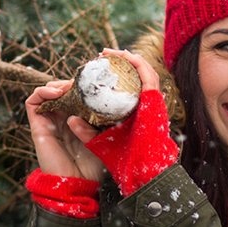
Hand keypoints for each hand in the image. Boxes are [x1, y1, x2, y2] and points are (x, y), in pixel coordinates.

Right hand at [26, 80, 104, 181]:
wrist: (80, 185)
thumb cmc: (96, 166)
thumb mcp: (104, 136)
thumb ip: (99, 120)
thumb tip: (91, 103)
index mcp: (78, 120)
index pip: (76, 95)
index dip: (82, 85)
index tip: (94, 82)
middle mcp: (62, 119)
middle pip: (61, 90)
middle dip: (71, 83)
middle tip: (82, 84)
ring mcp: (49, 122)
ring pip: (47, 92)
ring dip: (57, 85)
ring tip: (69, 88)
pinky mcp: (39, 127)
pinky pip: (33, 102)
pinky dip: (42, 92)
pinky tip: (56, 93)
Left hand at [85, 49, 178, 195]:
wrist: (140, 174)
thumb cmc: (123, 163)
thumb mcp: (100, 142)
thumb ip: (87, 131)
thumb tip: (72, 118)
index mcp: (136, 114)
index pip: (129, 87)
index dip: (116, 73)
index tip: (98, 66)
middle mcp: (148, 107)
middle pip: (137, 76)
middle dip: (121, 62)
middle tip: (103, 55)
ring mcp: (154, 104)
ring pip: (144, 72)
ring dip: (128, 59)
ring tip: (111, 53)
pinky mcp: (155, 102)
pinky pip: (148, 76)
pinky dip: (138, 64)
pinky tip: (125, 56)